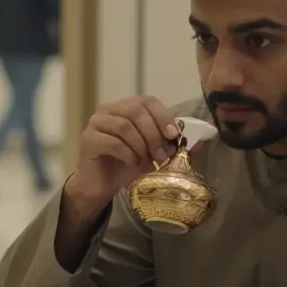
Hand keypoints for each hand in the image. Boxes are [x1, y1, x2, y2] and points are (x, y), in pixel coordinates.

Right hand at [65, 96, 179, 210]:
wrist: (101, 185)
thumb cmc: (126, 166)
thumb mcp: (152, 154)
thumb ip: (171, 146)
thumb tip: (198, 143)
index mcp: (125, 107)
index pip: (147, 101)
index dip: (163, 116)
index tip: (173, 135)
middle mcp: (108, 110)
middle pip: (136, 111)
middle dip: (154, 134)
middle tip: (162, 155)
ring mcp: (95, 123)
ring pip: (125, 126)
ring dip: (141, 146)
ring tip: (148, 162)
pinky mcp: (88, 140)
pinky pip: (113, 142)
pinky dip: (128, 154)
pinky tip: (132, 163)